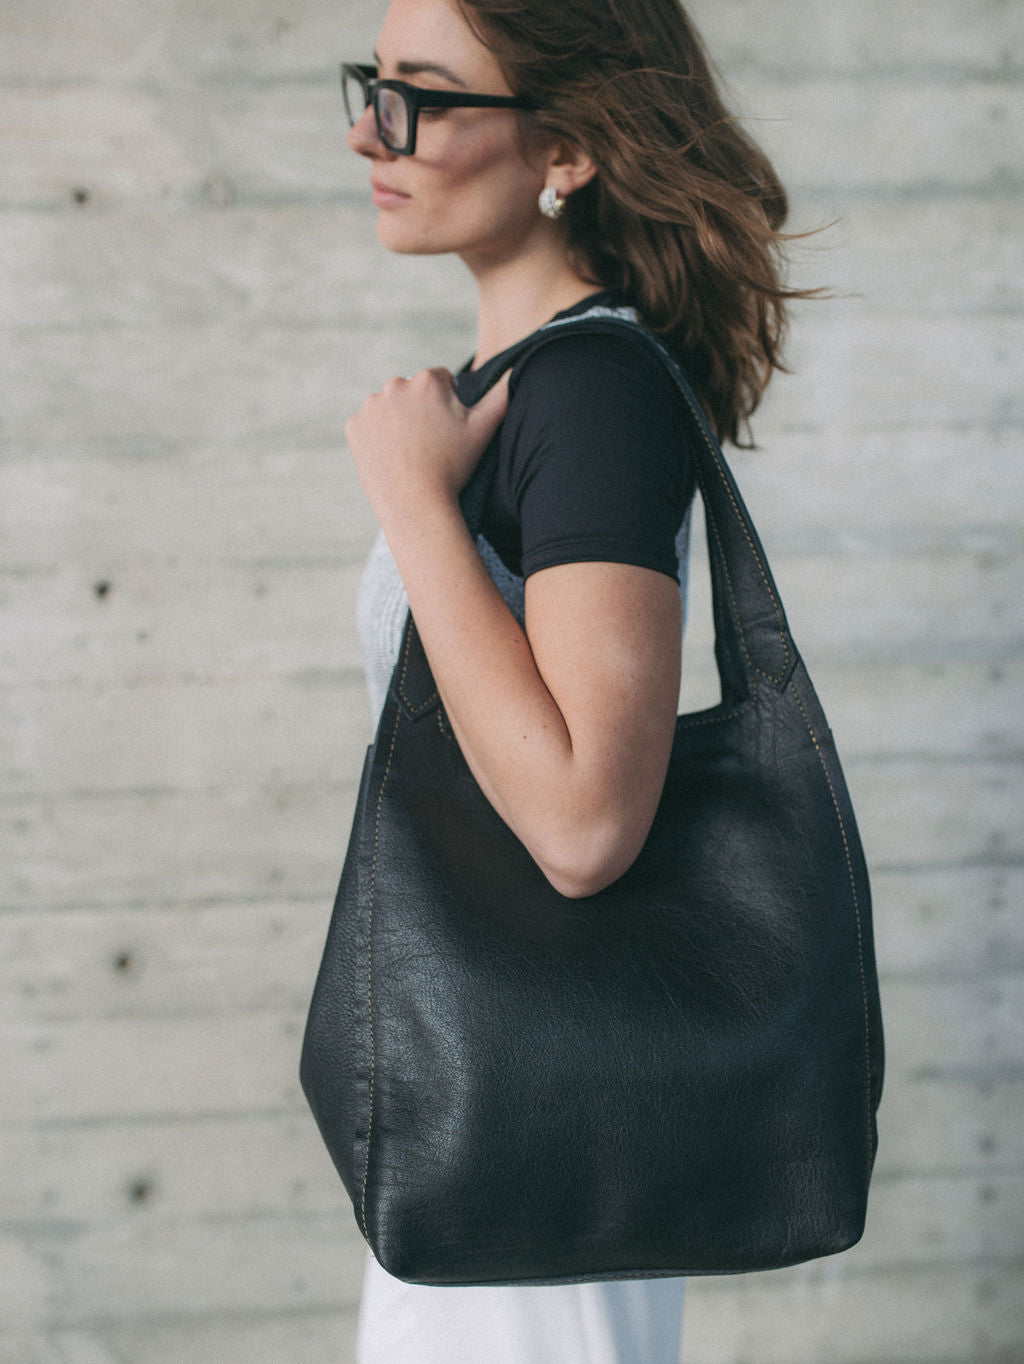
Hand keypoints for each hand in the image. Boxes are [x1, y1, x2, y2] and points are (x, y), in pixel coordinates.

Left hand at [345, 367, 510, 519]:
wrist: (415, 504)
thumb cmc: (453, 467)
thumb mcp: (482, 430)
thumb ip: (500, 396)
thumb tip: (514, 372)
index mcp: (428, 381)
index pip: (441, 380)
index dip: (448, 404)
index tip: (447, 430)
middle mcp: (395, 385)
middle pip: (412, 392)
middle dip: (420, 410)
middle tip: (430, 444)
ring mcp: (371, 406)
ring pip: (389, 408)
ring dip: (397, 422)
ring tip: (411, 452)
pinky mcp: (354, 427)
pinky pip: (368, 426)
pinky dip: (377, 438)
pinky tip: (392, 457)